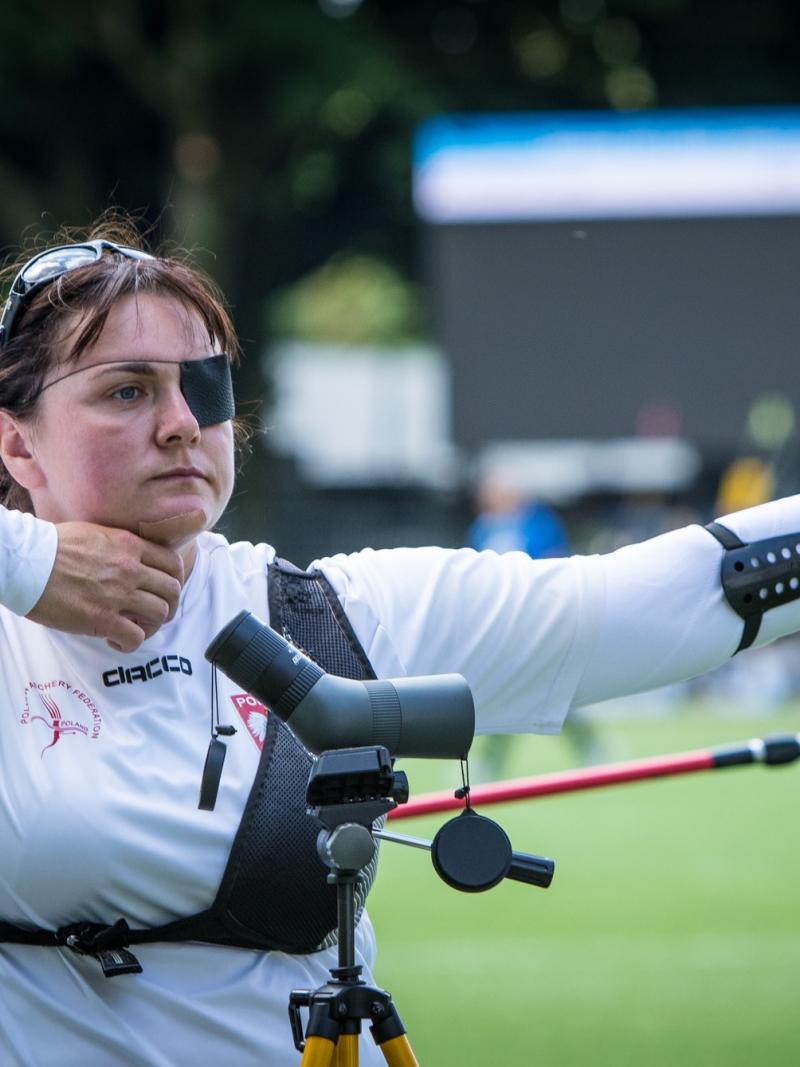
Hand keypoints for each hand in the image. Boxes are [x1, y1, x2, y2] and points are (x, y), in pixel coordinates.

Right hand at [26, 521, 184, 651]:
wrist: (25, 562)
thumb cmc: (51, 547)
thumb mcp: (95, 533)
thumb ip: (119, 545)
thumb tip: (128, 556)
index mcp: (129, 546)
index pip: (173, 563)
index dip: (173, 580)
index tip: (163, 590)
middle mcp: (130, 568)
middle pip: (172, 590)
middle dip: (168, 605)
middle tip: (152, 614)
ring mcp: (118, 594)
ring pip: (160, 613)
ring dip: (151, 625)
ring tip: (134, 628)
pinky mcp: (102, 618)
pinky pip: (135, 637)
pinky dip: (130, 643)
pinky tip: (116, 640)